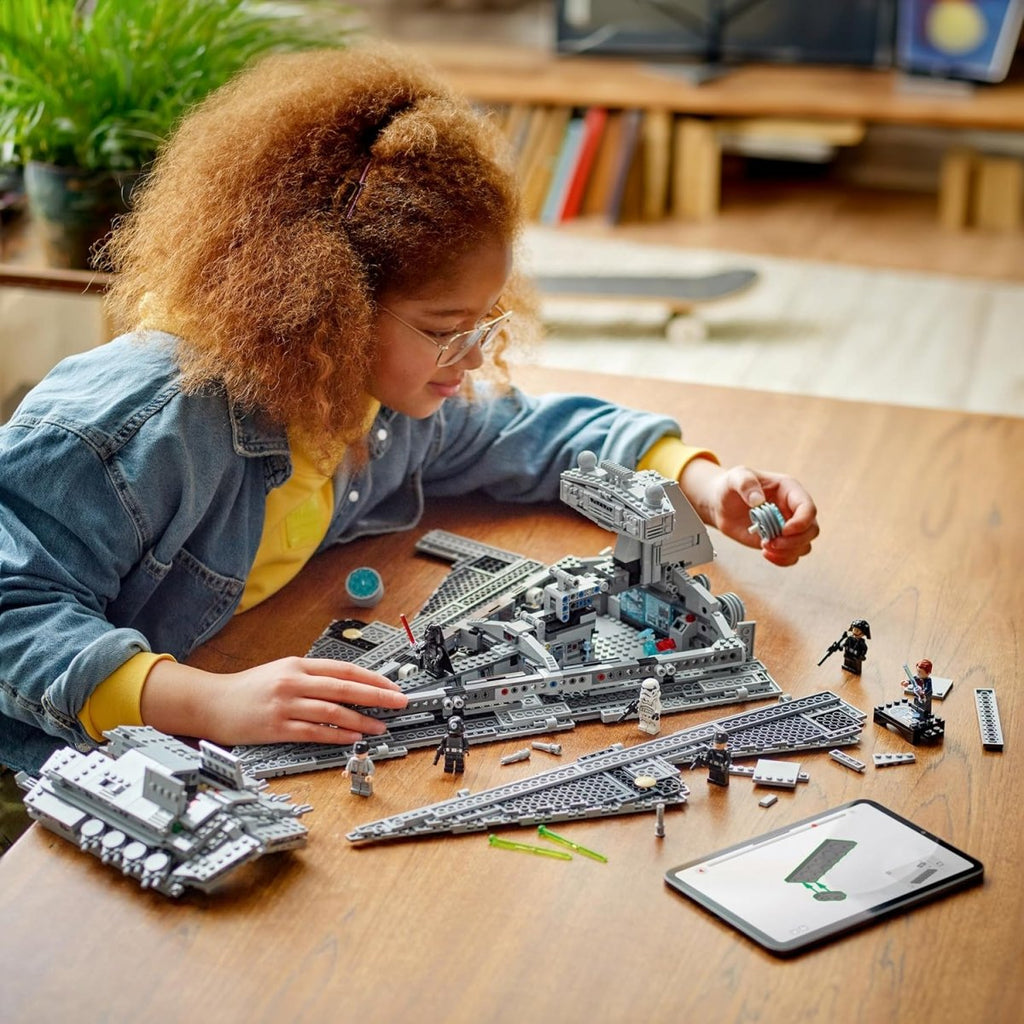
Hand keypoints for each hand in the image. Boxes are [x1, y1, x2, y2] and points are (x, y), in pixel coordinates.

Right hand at [141, 656, 407, 746]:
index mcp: (298, 664)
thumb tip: (346, 684)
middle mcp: (294, 681)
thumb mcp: (282, 671)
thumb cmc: (249, 689)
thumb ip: (311, 676)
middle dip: (377, 695)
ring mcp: (286, 705)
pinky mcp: (277, 728)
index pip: (344, 669)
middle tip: (399, 702)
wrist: (212, 703)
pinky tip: (353, 737)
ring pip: (333, 711)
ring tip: (380, 726)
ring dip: (361, 719)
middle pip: (345, 687)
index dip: (372, 677)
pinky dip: (338, 735)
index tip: (392, 685)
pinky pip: (315, 732)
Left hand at [679, 459, 818, 566]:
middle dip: (794, 541)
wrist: (721, 504)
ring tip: (764, 546)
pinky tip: (765, 553)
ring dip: (787, 552)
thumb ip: (746, 484)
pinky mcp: (778, 541)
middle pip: (811, 530)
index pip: (808, 508)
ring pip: (804, 546)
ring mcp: (787, 527)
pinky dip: (782, 559)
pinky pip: (792, 556)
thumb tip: (758, 500)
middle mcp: (793, 510)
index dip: (801, 522)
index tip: (783, 530)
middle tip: (771, 542)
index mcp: (789, 490)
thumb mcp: (736, 477)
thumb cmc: (731, 486)